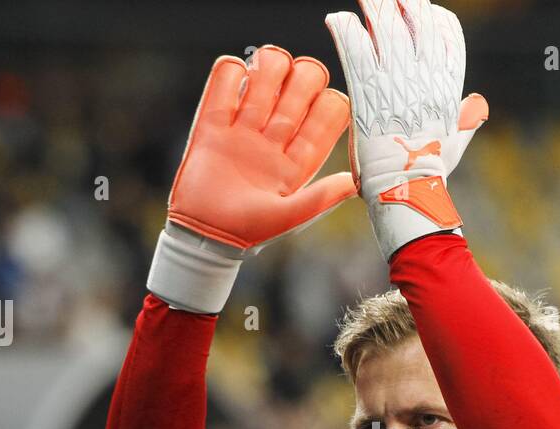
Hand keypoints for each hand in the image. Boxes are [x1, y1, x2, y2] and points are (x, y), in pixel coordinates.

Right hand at [148, 45, 355, 311]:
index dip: (330, 101)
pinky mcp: (213, 121)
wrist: (203, 232)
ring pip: (267, 72)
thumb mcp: (289, 216)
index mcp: (300, 156)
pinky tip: (233, 80)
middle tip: (290, 84)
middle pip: (302, 83)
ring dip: (269, 65)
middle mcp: (276, 136)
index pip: (328, 112)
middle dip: (303, 75)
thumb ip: (321, 197)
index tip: (319, 106)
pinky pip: (225, 77)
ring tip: (261, 77)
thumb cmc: (248, 229)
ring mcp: (246, 126)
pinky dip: (230, 69)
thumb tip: (356, 181)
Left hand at [325, 0, 487, 259]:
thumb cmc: (430, 172)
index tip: (420, 11)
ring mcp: (396, 78)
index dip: (433, 17)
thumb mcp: (455, 141)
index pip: (447, 33)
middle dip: (403, 2)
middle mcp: (425, 73)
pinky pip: (354, 45)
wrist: (406, 189)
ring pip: (387, 23)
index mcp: (447, 83)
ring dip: (374, 6)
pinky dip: (344, 28)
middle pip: (417, 18)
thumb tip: (480, 103)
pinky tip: (336, 20)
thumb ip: (466, 118)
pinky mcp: (367, 87)